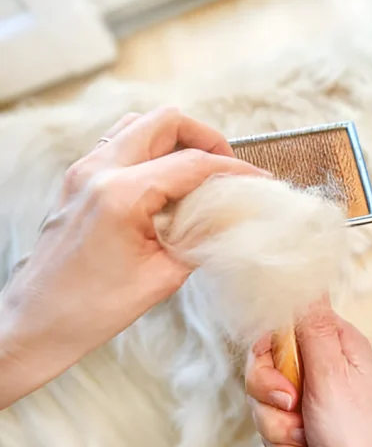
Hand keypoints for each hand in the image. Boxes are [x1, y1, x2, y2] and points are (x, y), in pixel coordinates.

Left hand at [0, 107, 269, 408]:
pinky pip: (120, 144)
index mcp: (121, 194)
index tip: (260, 182)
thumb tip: (233, 218)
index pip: (193, 164)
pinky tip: (166, 185)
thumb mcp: (163, 277)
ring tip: (198, 173)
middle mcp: (98, 171)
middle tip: (226, 170)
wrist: (36, 324)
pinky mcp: (77, 181)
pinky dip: (151, 151)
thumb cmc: (91, 309)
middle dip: (205, 139)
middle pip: (165, 122)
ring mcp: (83, 171)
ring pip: (140, 125)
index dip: (235, 171)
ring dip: (175, 140)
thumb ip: (202, 239)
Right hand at [246, 296, 371, 446]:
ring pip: (263, 406)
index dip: (267, 361)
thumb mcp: (332, 375)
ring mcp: (308, 397)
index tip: (285, 387)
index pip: (276, 330)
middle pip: (262, 370)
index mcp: (331, 343)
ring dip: (281, 434)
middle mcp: (318, 366)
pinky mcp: (300, 425)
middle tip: (297, 414)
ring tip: (309, 443)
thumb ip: (311, 328)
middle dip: (272, 404)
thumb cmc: (358, 432)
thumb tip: (306, 276)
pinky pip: (271, 433)